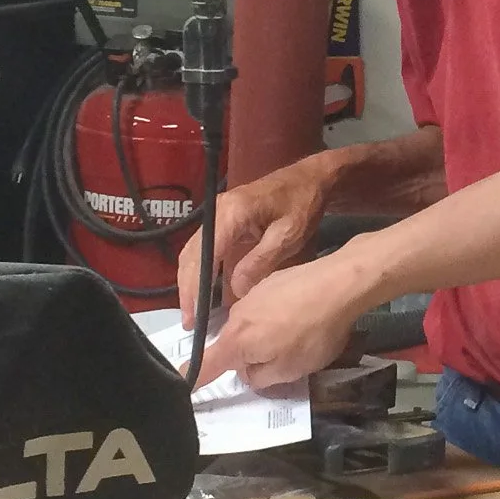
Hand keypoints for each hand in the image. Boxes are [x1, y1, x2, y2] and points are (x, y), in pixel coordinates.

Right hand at [177, 161, 329, 325]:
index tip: (195, 314)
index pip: (205, 254)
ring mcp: (217, 212)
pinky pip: (203, 246)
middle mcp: (217, 210)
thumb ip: (261, 262)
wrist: (311, 177)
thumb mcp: (288, 236)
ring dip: (190, 281)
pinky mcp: (223, 218)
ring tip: (193, 311)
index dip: (196, 286)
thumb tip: (235, 291)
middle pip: (191, 254)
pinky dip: (199, 269)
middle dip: (188, 288)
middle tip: (190, 321)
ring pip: (193, 251)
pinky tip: (202, 290)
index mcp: (233, 212)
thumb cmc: (303, 203)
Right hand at [194, 248, 365, 389]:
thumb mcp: (289, 370)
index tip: (187, 385)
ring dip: (263, 336)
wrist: (340, 282)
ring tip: (295, 338)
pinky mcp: (272, 280)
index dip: (196, 378)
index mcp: (236, 341)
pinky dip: (276, 317)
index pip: (206, 365)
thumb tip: (246, 372)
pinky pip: (266, 307)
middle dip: (246, 357)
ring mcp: (253, 293)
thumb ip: (260, 377)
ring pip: (250, 325)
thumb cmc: (313, 332)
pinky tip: (300, 316)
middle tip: (275, 364)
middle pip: (232, 344)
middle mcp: (237, 314)